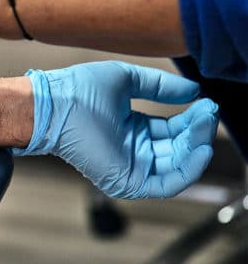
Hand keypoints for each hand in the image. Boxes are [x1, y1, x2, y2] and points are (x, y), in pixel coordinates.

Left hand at [20, 61, 218, 198]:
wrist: (54, 105)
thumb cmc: (78, 90)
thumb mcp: (127, 79)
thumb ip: (160, 86)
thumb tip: (192, 91)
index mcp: (130, 127)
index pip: (171, 130)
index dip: (191, 119)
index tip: (206, 104)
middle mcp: (131, 149)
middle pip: (177, 148)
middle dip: (197, 132)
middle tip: (209, 112)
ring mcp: (129, 166)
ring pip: (176, 166)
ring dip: (196, 147)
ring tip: (205, 125)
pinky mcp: (126, 180)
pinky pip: (166, 184)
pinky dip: (187, 170)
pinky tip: (198, 149)